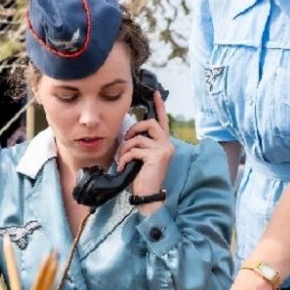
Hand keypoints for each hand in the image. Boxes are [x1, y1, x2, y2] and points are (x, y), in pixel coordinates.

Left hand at [117, 91, 173, 214]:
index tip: (156, 93)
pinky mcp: (156, 156)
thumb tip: (128, 134)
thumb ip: (141, 144)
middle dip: (133, 130)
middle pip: (149, 123)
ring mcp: (164, 150)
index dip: (159, 106)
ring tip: (121, 160)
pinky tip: (122, 168)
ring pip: (138, 138)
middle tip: (125, 141)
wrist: (148, 197)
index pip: (162, 121)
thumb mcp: (142, 157)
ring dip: (125, 149)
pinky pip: (134, 150)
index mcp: (164, 143)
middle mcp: (167, 144)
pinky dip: (124, 159)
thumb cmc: (143, 178)